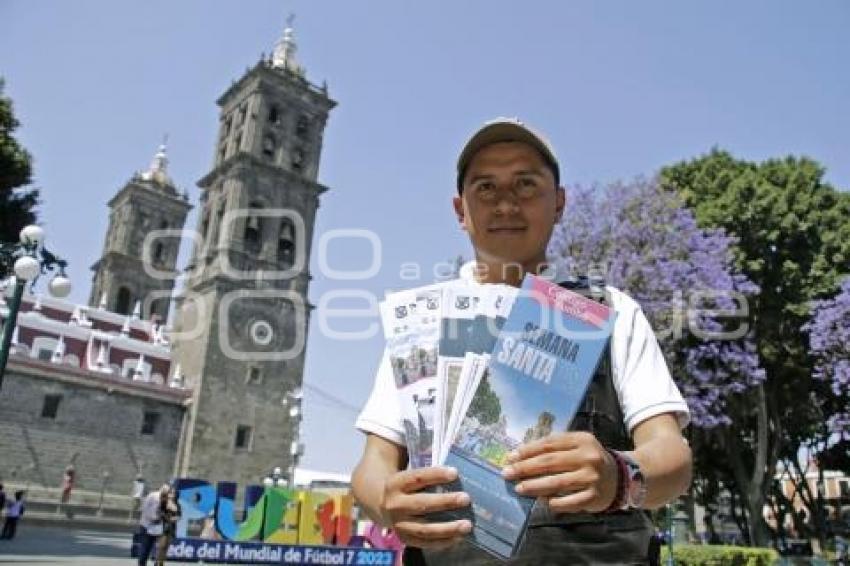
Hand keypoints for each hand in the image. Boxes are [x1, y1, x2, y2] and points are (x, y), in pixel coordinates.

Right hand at [380, 466, 471, 548]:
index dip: (435, 475)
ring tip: (467, 525)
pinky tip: (458, 537)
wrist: (381, 503)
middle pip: (422, 504)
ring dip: (447, 528)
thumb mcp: (408, 472)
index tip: (455, 473)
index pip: (417, 478)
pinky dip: (442, 542)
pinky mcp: (404, 539)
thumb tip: (450, 463)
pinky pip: (425, 543)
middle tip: (466, 498)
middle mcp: (395, 505)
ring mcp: (399, 524)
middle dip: (445, 502)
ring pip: (424, 529)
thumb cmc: (406, 485)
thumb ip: (425, 469)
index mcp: (396, 483)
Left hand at [501, 431, 617, 513]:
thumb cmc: (588, 459)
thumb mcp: (576, 445)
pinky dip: (553, 502)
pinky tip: (542, 501)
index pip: (548, 444)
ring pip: (556, 482)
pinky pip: (568, 501)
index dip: (527, 451)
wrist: (620, 477)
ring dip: (534, 486)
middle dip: (525, 468)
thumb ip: (554, 448)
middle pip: (550, 462)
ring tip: (519, 488)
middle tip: (507, 473)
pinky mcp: (594, 496)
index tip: (510, 457)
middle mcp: (588, 456)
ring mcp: (592, 477)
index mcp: (581, 439)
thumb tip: (520, 456)